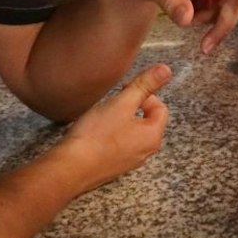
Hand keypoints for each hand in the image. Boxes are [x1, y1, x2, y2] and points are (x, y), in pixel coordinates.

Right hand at [57, 63, 171, 193]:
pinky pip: (120, 145)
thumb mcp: (121, 103)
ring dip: (121, 121)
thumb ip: (144, 85)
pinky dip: (112, 135)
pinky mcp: (114, 167)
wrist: (71, 168)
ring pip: (133, 133)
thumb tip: (166, 70)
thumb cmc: (96, 135)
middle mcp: (146, 152)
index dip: (144, 94)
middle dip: (132, 108)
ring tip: (102, 118)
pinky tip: (95, 133)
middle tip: (112, 104)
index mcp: (152, 136)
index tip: (124, 91)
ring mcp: (130, 162)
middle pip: (147, 121)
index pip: (161, 108)